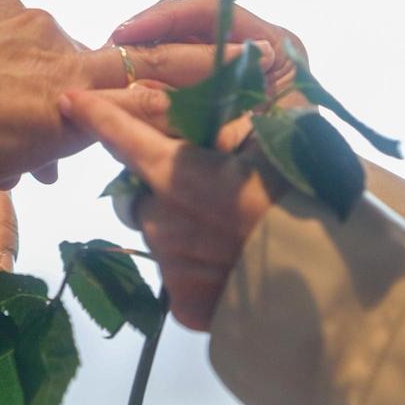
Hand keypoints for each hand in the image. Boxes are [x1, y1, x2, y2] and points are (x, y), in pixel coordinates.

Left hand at [0, 0, 272, 185]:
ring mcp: (29, 20)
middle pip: (93, 68)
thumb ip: (66, 142)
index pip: (148, 84)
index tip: (234, 64)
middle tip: (34, 130)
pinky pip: (19, 26)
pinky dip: (8, 50)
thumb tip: (70, 144)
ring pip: (52, 49)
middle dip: (71, 97)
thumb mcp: (25, 161)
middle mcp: (62, 48)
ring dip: (35, 76)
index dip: (188, 78)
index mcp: (73, 93)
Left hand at [60, 88, 288, 330]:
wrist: (333, 283)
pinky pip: (175, 273)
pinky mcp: (182, 303)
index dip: (97, 115)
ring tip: (230, 231)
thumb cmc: (309, 201)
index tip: (70, 101)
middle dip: (160, 186)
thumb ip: (225, 123)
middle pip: (141, 193)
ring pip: (159, 233)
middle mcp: (166, 221)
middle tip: (205, 188)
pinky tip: (230, 262)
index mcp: (185, 174)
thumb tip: (183, 104)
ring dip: (181, 225)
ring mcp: (172, 265)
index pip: (126, 138)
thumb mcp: (274, 144)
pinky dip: (195, 264)